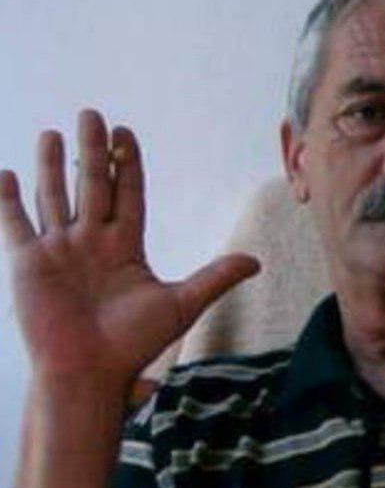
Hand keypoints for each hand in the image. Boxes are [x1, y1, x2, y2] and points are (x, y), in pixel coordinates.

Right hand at [0, 109, 258, 389]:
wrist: (90, 372)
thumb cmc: (134, 345)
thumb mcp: (181, 305)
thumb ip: (215, 278)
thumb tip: (256, 261)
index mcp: (125, 247)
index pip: (127, 195)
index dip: (128, 165)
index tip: (126, 133)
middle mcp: (91, 243)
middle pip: (92, 186)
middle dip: (93, 150)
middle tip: (92, 114)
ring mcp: (58, 251)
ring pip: (54, 197)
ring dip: (52, 166)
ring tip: (52, 133)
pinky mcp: (27, 263)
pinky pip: (14, 223)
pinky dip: (7, 199)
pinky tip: (6, 173)